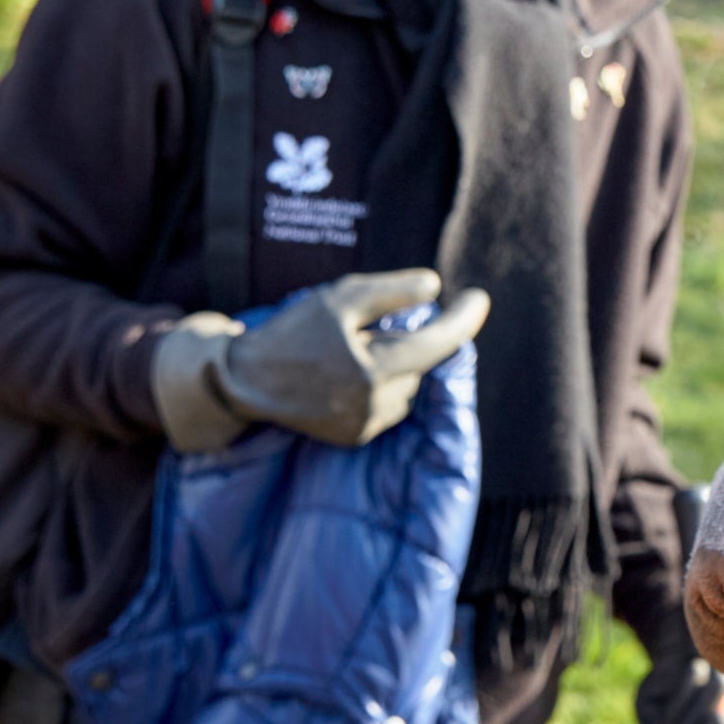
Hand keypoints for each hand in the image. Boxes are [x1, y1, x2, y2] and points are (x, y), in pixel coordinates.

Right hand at [150, 269, 490, 451]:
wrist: (243, 383)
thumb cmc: (291, 333)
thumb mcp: (339, 300)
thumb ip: (390, 292)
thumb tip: (436, 288)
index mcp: (372, 372)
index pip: (436, 345)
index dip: (463, 319)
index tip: (480, 297)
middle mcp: (375, 406)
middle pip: (419, 363)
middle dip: (406, 340)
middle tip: (368, 327)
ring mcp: (366, 426)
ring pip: (406, 385)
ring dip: (394, 364)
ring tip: (349, 352)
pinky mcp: (356, 436)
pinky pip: (388, 404)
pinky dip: (381, 384)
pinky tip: (346, 373)